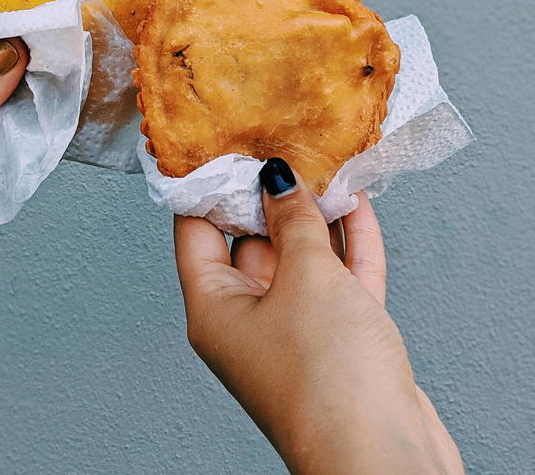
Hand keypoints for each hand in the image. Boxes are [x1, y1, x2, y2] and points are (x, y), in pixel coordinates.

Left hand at [174, 161, 464, 474]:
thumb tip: (275, 177)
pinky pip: (337, 280)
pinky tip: (356, 203)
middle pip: (251, 240)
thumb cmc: (328, 379)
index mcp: (214, 308)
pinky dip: (347, 243)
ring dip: (315, 214)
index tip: (218, 139)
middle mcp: (247, 320)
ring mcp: (294, 333)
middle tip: (283, 142)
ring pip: (300, 258)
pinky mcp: (339, 344)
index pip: (195, 230)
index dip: (206, 184)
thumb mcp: (305, 277)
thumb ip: (291, 219)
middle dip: (270, 194)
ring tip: (326, 163)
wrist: (385, 461)